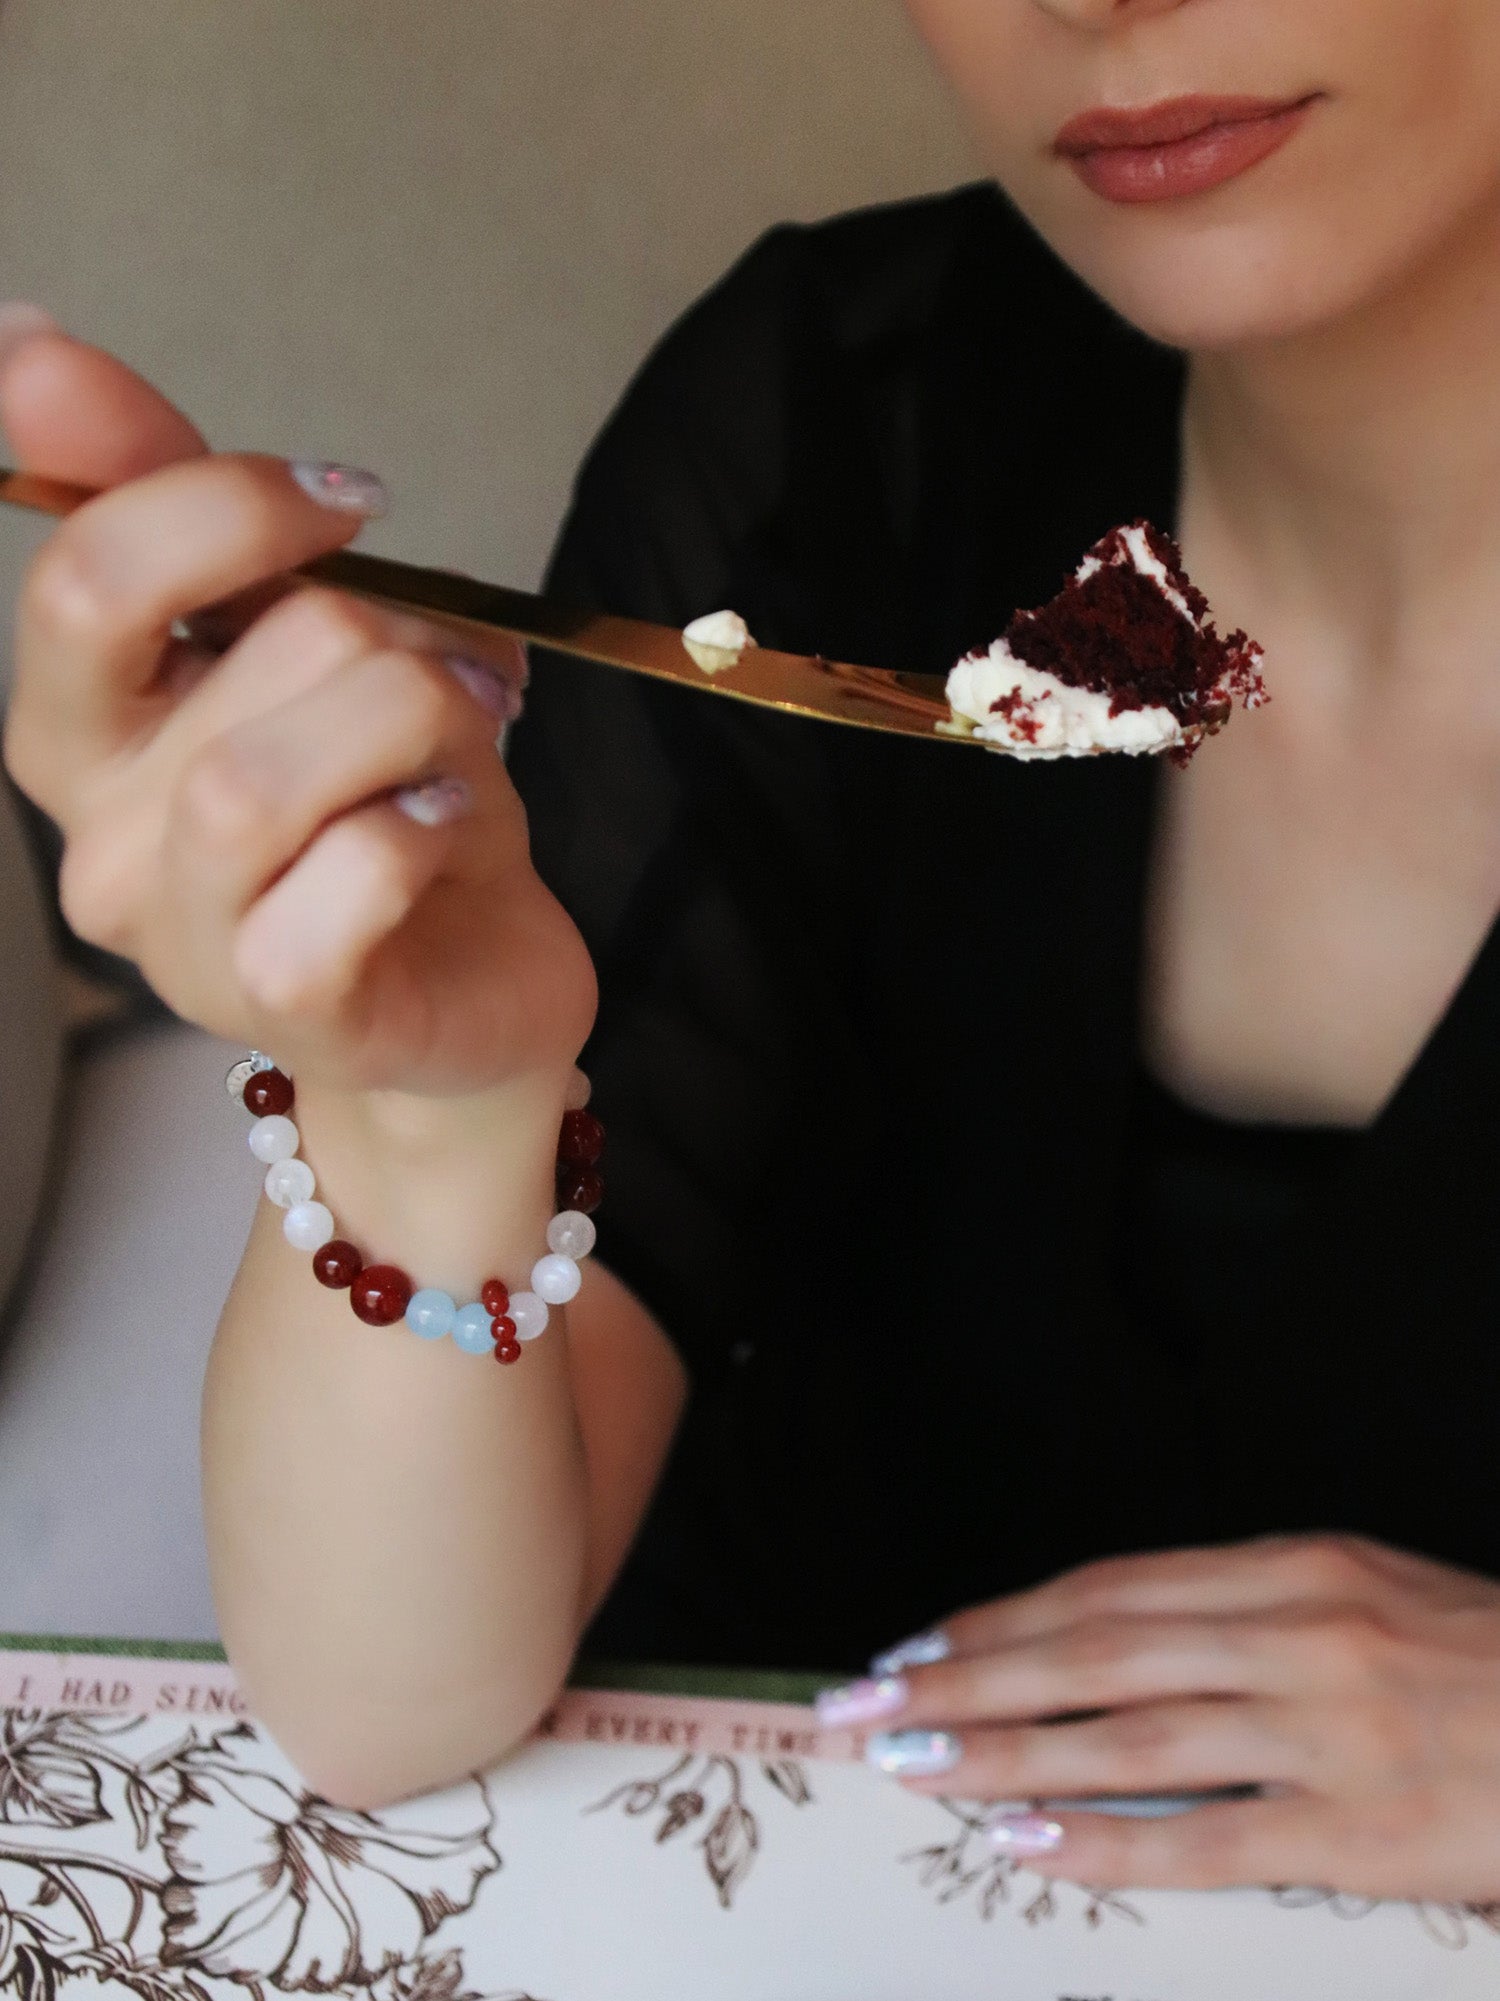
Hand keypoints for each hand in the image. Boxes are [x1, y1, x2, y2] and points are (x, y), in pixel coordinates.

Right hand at [1, 320, 595, 1101]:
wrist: (474, 981)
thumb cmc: (386, 804)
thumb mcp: (299, 636)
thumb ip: (178, 502)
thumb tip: (26, 339)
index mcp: (81, 731)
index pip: (86, 577)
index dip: (235, 506)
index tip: (348, 500)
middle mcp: (97, 839)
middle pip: (233, 655)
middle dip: (378, 630)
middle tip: (446, 673)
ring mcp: (178, 938)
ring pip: (265, 772)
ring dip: (411, 723)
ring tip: (457, 749)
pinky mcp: (281, 1001)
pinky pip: (350, 870)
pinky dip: (426, 825)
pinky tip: (449, 831)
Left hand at [823, 1534, 1499, 1899]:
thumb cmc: (1488, 1658)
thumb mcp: (1369, 1591)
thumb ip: (1252, 1605)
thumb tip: (1125, 1636)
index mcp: (1293, 1567)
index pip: (1108, 1589)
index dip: (1003, 1618)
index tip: (920, 1645)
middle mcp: (1293, 1632)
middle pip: (1091, 1651)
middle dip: (967, 1677)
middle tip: (870, 1705)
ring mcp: (1326, 1730)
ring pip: (1126, 1736)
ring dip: (1006, 1749)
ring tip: (916, 1767)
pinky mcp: (1361, 1830)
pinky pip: (1210, 1838)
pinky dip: (1110, 1840)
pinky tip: (1032, 1842)